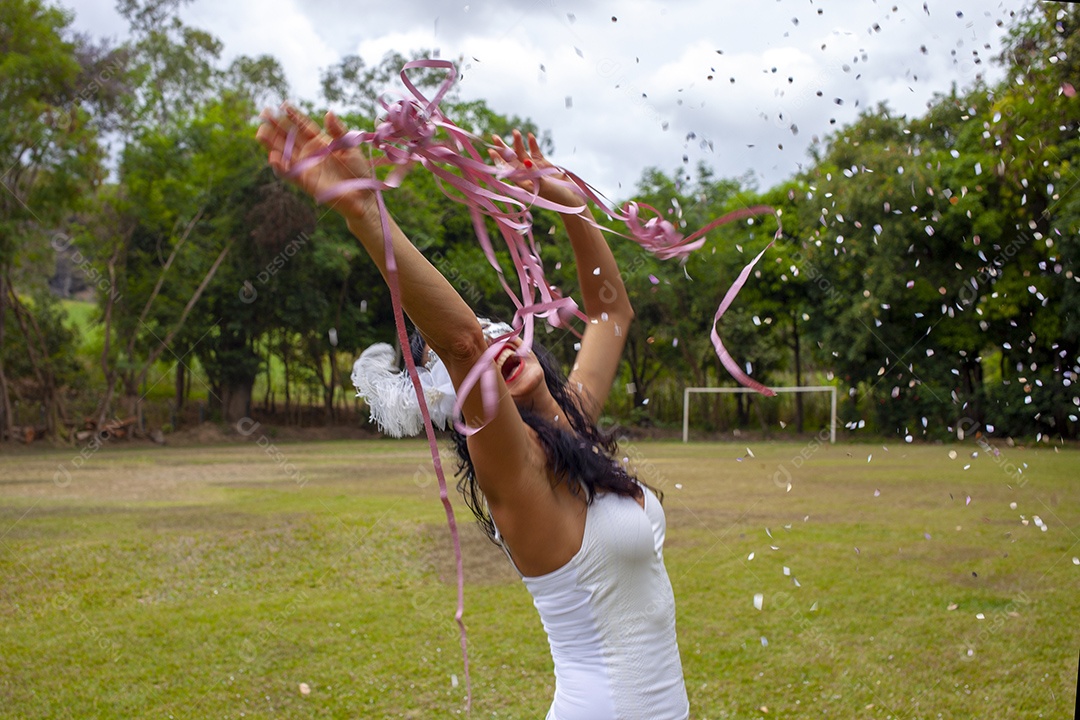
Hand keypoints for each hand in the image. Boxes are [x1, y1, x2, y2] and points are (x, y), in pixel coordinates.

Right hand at [256, 104, 375, 217]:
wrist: (363, 195)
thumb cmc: (357, 171)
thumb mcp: (350, 146)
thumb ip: (338, 130)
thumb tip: (328, 113)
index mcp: (320, 142)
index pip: (303, 126)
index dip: (293, 116)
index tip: (283, 105)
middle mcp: (309, 153)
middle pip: (289, 137)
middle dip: (276, 126)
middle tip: (264, 113)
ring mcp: (306, 167)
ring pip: (284, 153)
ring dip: (272, 144)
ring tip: (261, 133)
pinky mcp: (305, 182)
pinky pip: (289, 174)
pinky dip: (281, 167)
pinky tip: (272, 157)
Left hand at [488, 130, 582, 209]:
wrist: (571, 200)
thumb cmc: (556, 197)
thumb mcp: (544, 186)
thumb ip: (534, 174)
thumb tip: (525, 160)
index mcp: (522, 182)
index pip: (506, 170)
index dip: (498, 160)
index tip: (491, 150)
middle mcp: (526, 175)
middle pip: (511, 159)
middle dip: (503, 149)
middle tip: (494, 137)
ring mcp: (535, 169)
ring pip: (523, 153)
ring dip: (518, 143)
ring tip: (515, 132)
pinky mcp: (544, 165)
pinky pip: (535, 152)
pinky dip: (533, 144)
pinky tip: (529, 135)